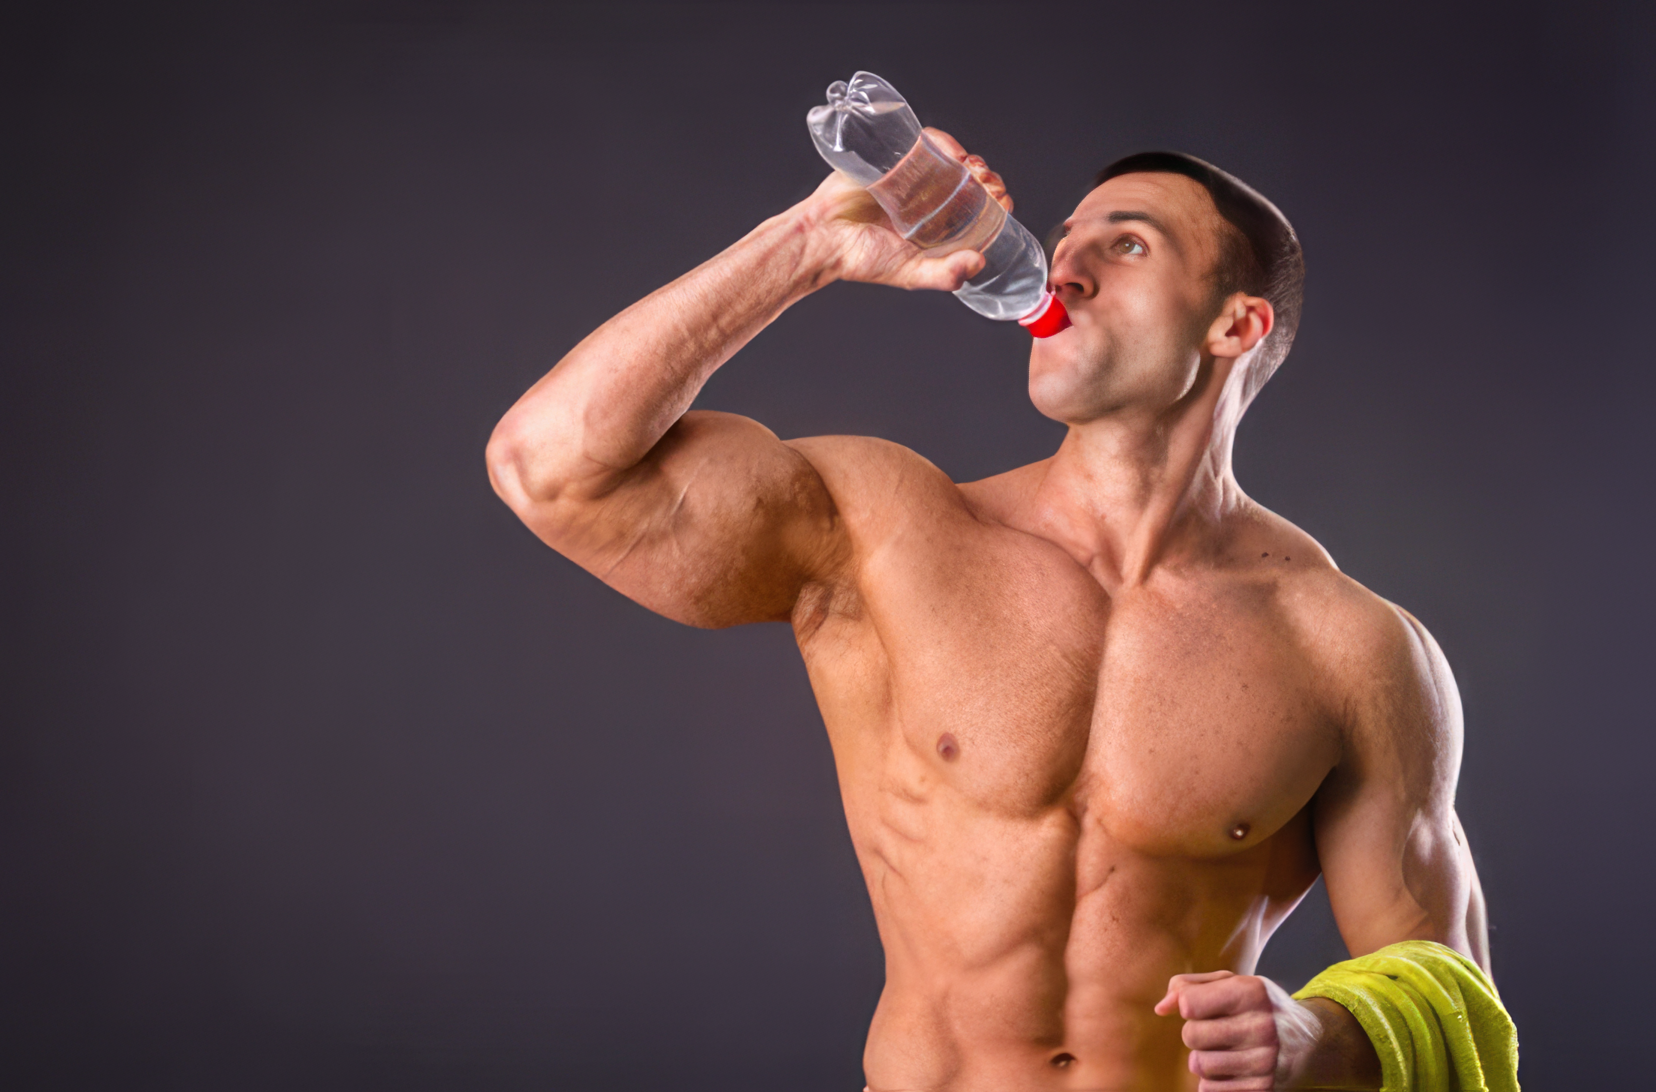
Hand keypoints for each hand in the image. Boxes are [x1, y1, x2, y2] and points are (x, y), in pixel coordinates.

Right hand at [801, 127, 1014, 291]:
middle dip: (988, 180)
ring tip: (975, 169)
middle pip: (969, 183)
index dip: (995, 205)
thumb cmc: (862, 259)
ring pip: (952, 160)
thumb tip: (980, 263)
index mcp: (935, 228)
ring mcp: (911, 178)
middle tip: (991, 185)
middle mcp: (926, 201)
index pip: (975, 212)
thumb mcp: (911, 274)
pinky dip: (943, 141)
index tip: (1004, 202)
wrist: (823, 237)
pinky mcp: (893, 158)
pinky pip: (924, 142)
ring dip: (970, 160)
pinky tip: (954, 153)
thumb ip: (945, 275)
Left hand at [1155, 971, 1321, 1090]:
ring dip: (1203, 1058)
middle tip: (1214, 1031)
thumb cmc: (1253, 1006)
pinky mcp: (1262, 1088)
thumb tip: (1161, 1009)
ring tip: (1222, 1050)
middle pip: (1191, 1036)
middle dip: (1195, 1033)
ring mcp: (1264, 1060)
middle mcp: (1261, 1026)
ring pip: (1199, 1065)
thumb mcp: (1227, 983)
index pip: (1189, 1004)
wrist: (1302, 1038)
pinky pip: (1210, 1090)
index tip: (1202, 1007)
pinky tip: (1230, 1069)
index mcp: (1250, 993)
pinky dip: (1212, 1081)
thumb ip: (1187, 987)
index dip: (1188, 1006)